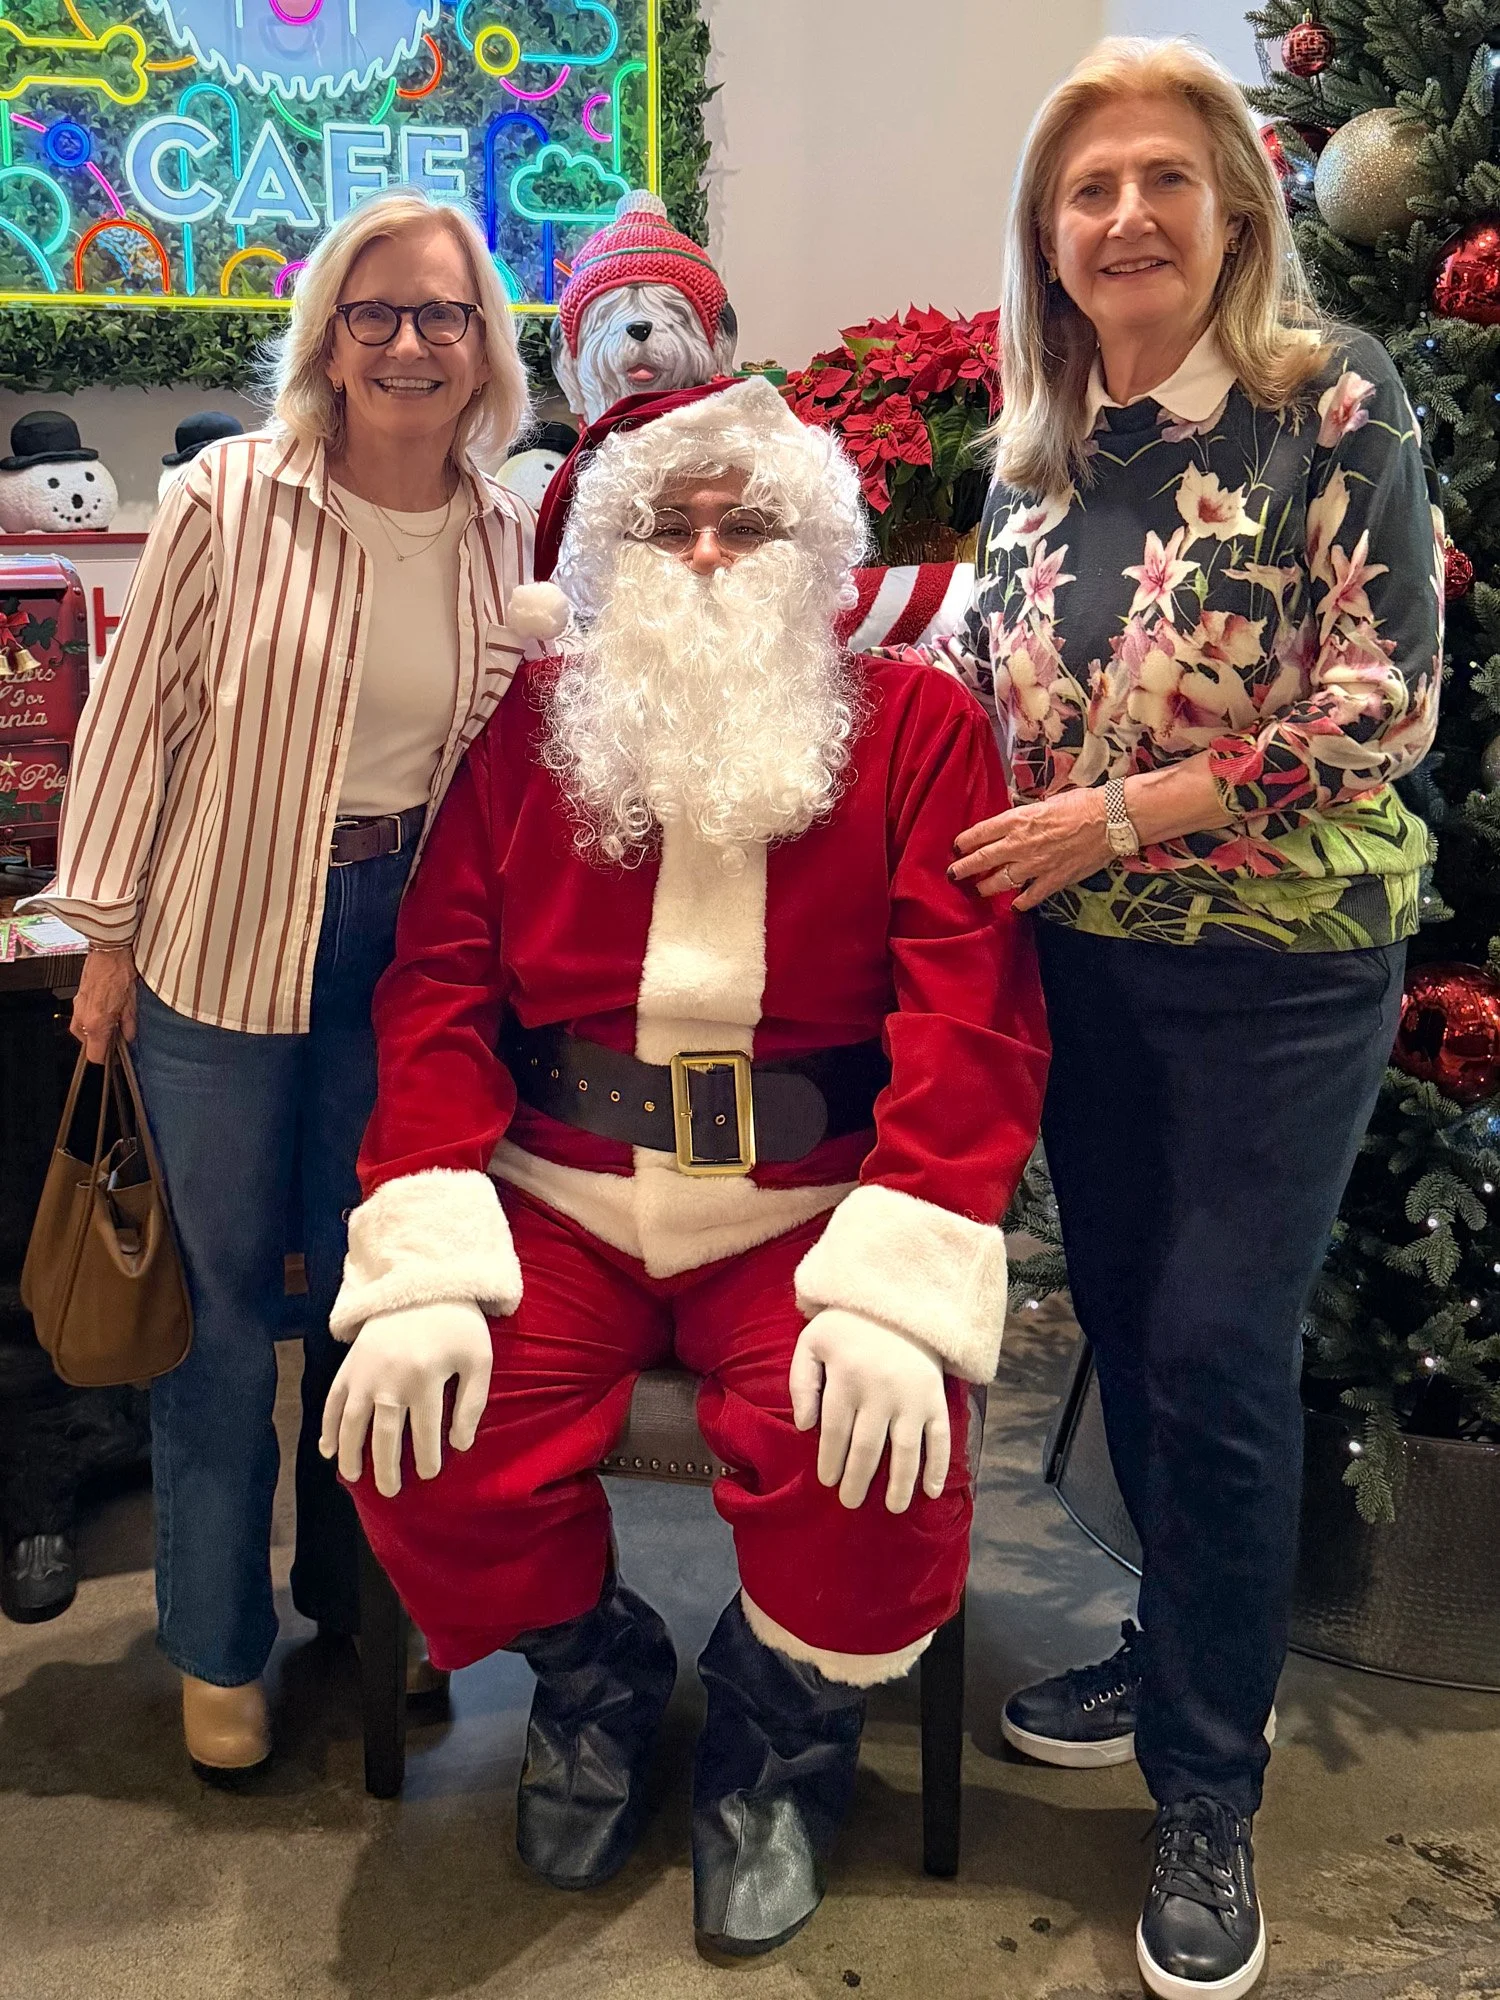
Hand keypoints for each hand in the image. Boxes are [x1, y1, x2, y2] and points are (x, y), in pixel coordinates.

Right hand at [71, 948, 137, 1061]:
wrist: (108, 951)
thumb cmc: (120, 973)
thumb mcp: (132, 1003)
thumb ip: (129, 1025)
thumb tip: (128, 1037)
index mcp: (96, 1023)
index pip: (95, 1056)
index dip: (107, 1059)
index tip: (116, 1055)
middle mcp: (83, 1018)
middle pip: (87, 1044)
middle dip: (102, 1043)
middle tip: (117, 1034)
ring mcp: (77, 1007)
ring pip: (83, 1031)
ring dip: (97, 1030)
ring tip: (113, 1018)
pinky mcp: (77, 998)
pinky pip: (82, 1017)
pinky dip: (92, 1017)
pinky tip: (107, 1007)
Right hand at [319, 1301, 492, 1498]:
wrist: (423, 1281)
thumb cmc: (457, 1324)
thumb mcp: (479, 1358)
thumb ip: (472, 1403)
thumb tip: (460, 1445)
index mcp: (426, 1379)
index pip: (425, 1432)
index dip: (428, 1459)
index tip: (429, 1474)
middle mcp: (390, 1380)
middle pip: (385, 1436)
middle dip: (387, 1469)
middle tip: (391, 1492)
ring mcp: (365, 1372)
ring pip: (353, 1423)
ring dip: (352, 1454)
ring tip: (354, 1479)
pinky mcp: (350, 1364)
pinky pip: (333, 1400)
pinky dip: (328, 1426)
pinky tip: (327, 1450)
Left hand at [789, 1307, 950, 1512]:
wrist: (899, 1301)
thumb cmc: (849, 1325)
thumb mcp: (812, 1342)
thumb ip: (801, 1382)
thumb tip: (805, 1427)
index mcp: (847, 1379)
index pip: (835, 1432)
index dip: (831, 1460)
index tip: (828, 1481)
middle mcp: (881, 1393)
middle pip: (867, 1448)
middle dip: (858, 1480)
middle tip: (851, 1502)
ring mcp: (913, 1398)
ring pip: (905, 1451)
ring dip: (899, 1484)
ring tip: (893, 1507)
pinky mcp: (936, 1399)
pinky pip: (941, 1438)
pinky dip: (939, 1467)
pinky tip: (932, 1492)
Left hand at [950, 789, 1111, 911]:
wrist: (1109, 819)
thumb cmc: (1081, 803)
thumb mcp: (1045, 802)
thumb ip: (1026, 816)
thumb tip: (1015, 822)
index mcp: (1016, 820)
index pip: (979, 833)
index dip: (964, 842)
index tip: (956, 847)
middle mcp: (1019, 844)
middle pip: (982, 860)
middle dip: (963, 868)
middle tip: (953, 874)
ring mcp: (1034, 865)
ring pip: (1000, 881)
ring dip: (985, 888)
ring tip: (977, 891)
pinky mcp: (1052, 880)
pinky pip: (1029, 897)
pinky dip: (1020, 903)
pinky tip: (1014, 905)